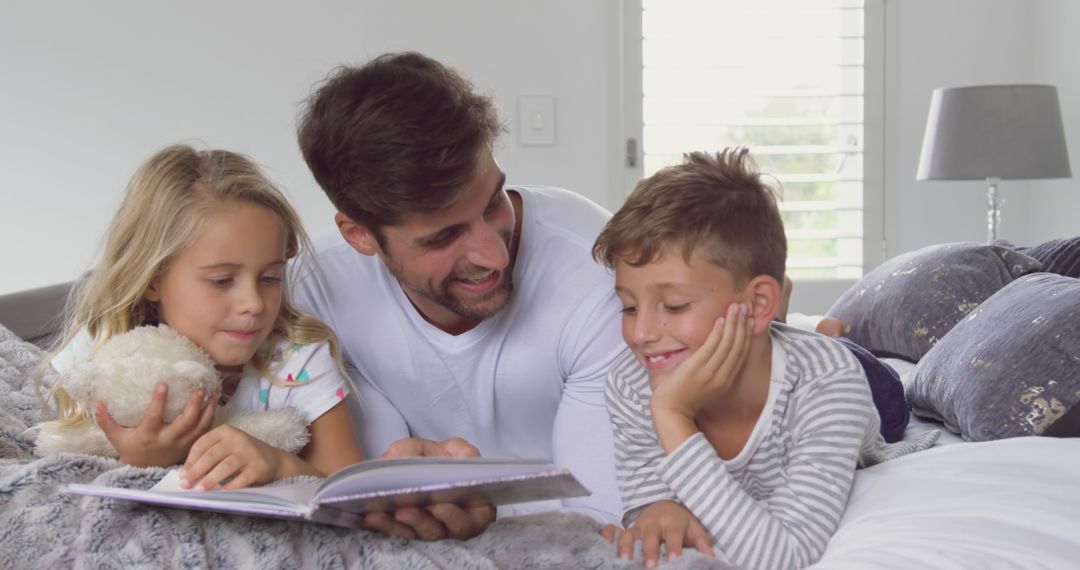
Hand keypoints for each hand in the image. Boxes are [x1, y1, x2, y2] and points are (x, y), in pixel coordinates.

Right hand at [95, 382, 217, 467]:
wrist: (144, 471)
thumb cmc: (130, 450)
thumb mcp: (116, 437)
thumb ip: (106, 420)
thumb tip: (96, 402)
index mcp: (148, 435)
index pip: (154, 417)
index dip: (159, 401)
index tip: (163, 383)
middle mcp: (168, 440)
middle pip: (185, 423)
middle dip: (194, 406)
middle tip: (199, 388)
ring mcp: (182, 444)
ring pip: (200, 426)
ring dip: (209, 409)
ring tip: (214, 392)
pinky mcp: (191, 446)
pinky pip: (205, 431)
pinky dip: (212, 417)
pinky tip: (215, 402)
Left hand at [179, 424, 305, 490]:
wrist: (272, 459)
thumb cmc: (241, 454)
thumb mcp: (225, 447)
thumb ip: (207, 456)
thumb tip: (185, 474)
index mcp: (225, 431)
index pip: (202, 444)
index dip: (190, 460)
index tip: (182, 475)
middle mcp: (238, 438)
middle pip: (212, 455)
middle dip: (196, 471)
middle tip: (186, 485)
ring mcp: (250, 452)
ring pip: (226, 466)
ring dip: (211, 479)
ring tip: (199, 489)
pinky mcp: (259, 466)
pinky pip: (242, 478)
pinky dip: (231, 486)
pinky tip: (221, 492)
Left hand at [362, 436, 495, 539]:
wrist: (403, 461)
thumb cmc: (431, 456)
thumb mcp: (448, 447)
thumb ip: (460, 450)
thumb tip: (468, 458)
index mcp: (471, 503)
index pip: (474, 519)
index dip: (457, 517)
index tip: (439, 506)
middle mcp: (453, 522)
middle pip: (444, 532)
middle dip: (426, 522)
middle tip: (409, 509)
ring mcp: (429, 529)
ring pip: (420, 534)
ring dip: (405, 524)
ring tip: (393, 510)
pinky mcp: (406, 530)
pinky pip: (397, 533)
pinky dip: (386, 525)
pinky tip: (373, 516)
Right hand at [610, 501, 713, 566]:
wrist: (663, 505)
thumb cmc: (680, 523)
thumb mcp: (694, 528)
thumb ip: (702, 541)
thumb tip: (711, 556)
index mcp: (672, 522)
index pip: (673, 534)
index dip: (673, 546)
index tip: (674, 559)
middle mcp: (653, 524)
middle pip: (650, 536)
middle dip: (649, 550)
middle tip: (650, 566)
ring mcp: (637, 527)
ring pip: (629, 534)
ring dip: (625, 546)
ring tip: (624, 560)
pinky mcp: (626, 530)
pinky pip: (613, 531)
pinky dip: (607, 536)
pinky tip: (603, 544)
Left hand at [651, 302, 751, 421]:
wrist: (671, 413)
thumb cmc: (684, 399)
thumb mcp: (705, 385)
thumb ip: (711, 370)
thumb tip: (712, 352)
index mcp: (725, 381)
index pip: (741, 354)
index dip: (746, 335)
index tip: (749, 320)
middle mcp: (722, 376)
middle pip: (738, 346)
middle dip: (742, 325)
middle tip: (746, 307)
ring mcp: (710, 372)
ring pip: (728, 343)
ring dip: (733, 323)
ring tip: (736, 307)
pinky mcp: (696, 368)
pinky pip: (711, 346)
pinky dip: (718, 332)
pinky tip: (721, 319)